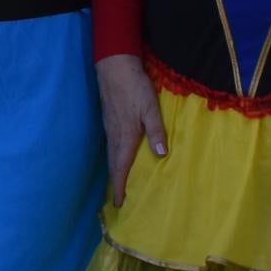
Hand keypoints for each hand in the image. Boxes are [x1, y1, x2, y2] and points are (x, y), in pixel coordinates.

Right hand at [97, 55, 164, 204]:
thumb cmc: (135, 87)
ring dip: (114, 171)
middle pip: (113, 164)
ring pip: (111, 155)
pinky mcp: (109, 121)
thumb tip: (160, 154)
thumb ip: (156, 130)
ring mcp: (109, 128)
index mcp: (125, 136)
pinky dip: (114, 158)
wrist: (114, 67)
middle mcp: (114, 135)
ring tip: (120, 183)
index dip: (119, 186)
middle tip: (119, 200)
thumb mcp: (150, 108)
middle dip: (115, 183)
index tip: (119, 203)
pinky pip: (111, 146)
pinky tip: (119, 158)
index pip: (120, 167)